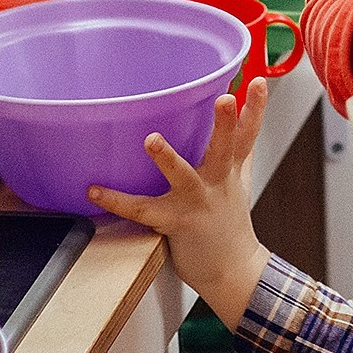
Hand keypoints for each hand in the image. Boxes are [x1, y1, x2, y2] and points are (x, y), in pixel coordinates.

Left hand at [87, 78, 272, 328]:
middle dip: (227, 124)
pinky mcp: (176, 224)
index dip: (256, 106)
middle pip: (226, 148)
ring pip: (184, 177)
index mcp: (232, 170)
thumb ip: (239, 152)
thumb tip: (243, 120)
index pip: (249, 133)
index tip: (256, 80)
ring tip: (152, 139)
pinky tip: (95, 190)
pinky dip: (116, 200)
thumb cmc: (231, 224)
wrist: (233, 272)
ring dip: (168, 159)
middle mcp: (218, 182)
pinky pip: (142, 210)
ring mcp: (197, 203)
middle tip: (225, 98)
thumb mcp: (240, 182)